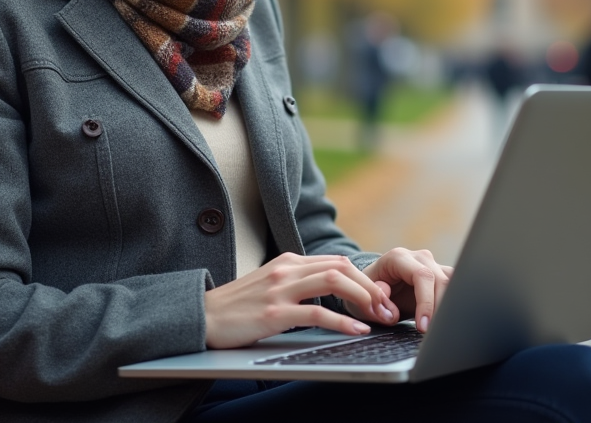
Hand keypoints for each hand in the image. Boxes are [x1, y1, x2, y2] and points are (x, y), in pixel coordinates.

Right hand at [203, 253, 399, 348]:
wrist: (202, 316)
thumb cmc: (238, 306)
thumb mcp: (271, 284)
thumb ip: (298, 283)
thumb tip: (332, 291)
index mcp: (288, 261)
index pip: (337, 263)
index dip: (364, 279)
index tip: (380, 298)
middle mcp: (287, 269)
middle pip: (342, 268)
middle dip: (370, 288)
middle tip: (387, 308)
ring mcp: (280, 289)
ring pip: (335, 283)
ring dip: (363, 300)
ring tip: (378, 317)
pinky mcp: (274, 312)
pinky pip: (317, 314)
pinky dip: (342, 321)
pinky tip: (356, 330)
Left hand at [350, 248, 452, 333]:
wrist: (374, 287)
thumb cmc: (369, 293)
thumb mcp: (364, 298)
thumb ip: (376, 303)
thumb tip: (391, 311)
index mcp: (398, 258)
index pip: (422, 276)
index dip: (426, 302)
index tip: (423, 326)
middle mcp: (419, 257)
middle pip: (441, 280)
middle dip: (440, 309)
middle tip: (432, 333)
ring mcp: (432, 264)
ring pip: (453, 282)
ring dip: (450, 306)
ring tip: (440, 328)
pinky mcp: (441, 274)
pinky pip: (455, 286)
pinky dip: (453, 304)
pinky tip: (447, 321)